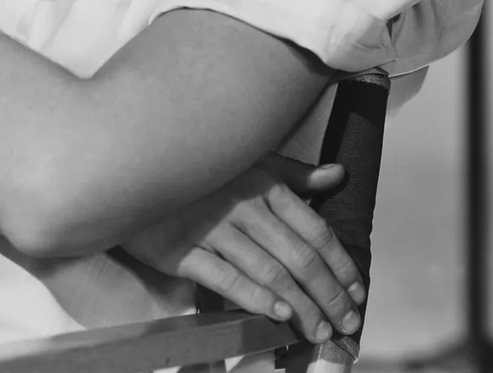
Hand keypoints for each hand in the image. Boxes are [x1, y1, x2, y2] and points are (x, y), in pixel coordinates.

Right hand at [121, 159, 364, 342]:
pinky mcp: (183, 250)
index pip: (316, 229)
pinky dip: (255, 299)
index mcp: (263, 183)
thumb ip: (294, 173)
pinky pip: (226, 279)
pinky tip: (278, 315)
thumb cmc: (202, 169)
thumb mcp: (250, 160)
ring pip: (269, 273)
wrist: (135, 170)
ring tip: (320, 330)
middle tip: (347, 323)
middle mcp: (243, 205)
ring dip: (301, 307)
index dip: (341, 264)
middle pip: (299, 257)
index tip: (357, 291)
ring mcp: (213, 229)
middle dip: (330, 295)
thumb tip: (340, 174)